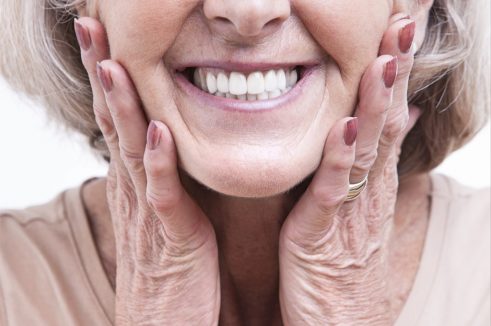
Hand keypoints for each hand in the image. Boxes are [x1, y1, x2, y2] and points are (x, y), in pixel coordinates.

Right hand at [75, 18, 219, 324]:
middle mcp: (134, 190)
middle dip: (102, 74)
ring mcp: (149, 213)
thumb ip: (161, 177)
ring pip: (130, 150)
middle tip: (92, 27)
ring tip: (113, 63)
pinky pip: (162, 196)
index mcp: (136, 182)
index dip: (109, 78)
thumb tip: (162, 142)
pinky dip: (158, 163)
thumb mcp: (162, 212)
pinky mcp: (171, 238)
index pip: (116, 120)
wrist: (165, 323)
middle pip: (113, 123)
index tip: (104, 38)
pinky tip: (156, 131)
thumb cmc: (170, 267)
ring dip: (121, 107)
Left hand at [278, 15, 420, 324]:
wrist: (339, 325)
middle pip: (384, 124)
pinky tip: (347, 126)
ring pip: (366, 150)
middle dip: (392, 75)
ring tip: (385, 61)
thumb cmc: (342, 265)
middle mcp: (366, 191)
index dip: (393, 76)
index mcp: (370, 183)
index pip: (387, 119)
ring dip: (376, 104)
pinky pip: (333, 192)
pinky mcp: (323, 234)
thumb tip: (393, 123)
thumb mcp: (360, 210)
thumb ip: (370, 166)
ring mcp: (349, 212)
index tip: (398, 34)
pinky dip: (341, 158)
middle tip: (402, 26)